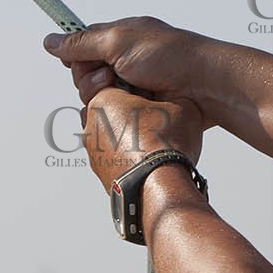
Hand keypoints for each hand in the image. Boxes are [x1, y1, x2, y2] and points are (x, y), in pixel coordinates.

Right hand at [43, 17, 216, 127]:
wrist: (205, 87)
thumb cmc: (169, 56)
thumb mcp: (119, 41)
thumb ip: (82, 43)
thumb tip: (50, 41)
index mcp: (120, 40)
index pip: (82, 50)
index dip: (78, 60)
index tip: (81, 65)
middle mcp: (125, 64)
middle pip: (86, 79)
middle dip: (92, 81)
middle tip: (113, 77)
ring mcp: (134, 89)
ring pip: (98, 101)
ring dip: (107, 98)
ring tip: (129, 94)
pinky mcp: (142, 111)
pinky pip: (115, 118)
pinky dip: (116, 116)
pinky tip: (128, 113)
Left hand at [82, 87, 203, 194]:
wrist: (158, 188)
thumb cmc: (164, 144)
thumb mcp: (181, 105)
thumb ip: (174, 96)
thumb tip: (182, 101)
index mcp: (103, 100)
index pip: (115, 85)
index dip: (138, 92)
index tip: (154, 100)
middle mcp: (91, 126)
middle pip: (110, 111)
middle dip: (128, 114)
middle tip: (154, 121)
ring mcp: (94, 153)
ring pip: (110, 138)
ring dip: (127, 139)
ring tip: (154, 145)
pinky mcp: (101, 175)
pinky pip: (114, 160)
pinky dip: (128, 160)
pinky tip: (149, 162)